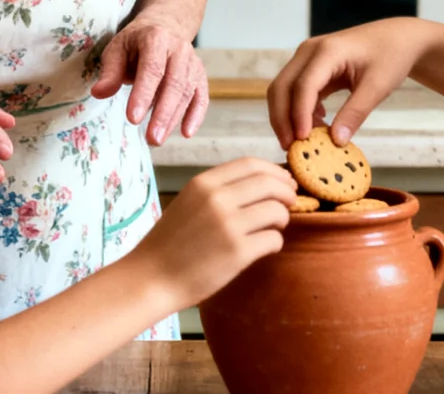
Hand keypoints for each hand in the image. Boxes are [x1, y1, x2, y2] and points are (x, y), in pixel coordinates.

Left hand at [91, 19, 208, 144]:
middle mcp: (179, 49)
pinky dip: (196, 115)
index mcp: (156, 39)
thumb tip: (99, 93)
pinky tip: (186, 133)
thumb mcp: (117, 50)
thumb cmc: (136, 43)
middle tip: (152, 138)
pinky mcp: (200, 76)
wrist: (164, 28)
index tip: (132, 119)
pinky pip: (201, 97)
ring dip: (173, 118)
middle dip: (162, 113)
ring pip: (186, 92)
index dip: (143, 95)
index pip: (152, 69)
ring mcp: (193, 62)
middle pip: (174, 83)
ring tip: (157, 139)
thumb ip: (110, 72)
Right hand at [130, 158, 295, 307]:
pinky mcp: (238, 252)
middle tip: (291, 202)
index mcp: (204, 183)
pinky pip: (273, 240)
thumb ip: (220, 191)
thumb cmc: (172, 243)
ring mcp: (228, 225)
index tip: (284, 181)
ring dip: (282, 219)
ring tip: (274, 228)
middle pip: (270, 183)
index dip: (275, 171)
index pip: (251, 164)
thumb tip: (263, 185)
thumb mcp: (190, 202)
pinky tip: (265, 247)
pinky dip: (275, 243)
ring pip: (277, 211)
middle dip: (287, 192)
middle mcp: (217, 199)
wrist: (152, 278)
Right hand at [266, 18, 431, 148]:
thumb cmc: (390, 56)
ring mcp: (307, 57)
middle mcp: (310, 51)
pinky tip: (316, 124)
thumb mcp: (378, 86)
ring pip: (283, 89)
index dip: (299, 115)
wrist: (397, 37)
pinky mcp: (310, 66)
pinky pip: (294, 89)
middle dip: (282, 119)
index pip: (304, 86)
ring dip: (286, 116)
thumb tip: (336, 141)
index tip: (302, 140)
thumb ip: (356, 113)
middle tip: (290, 148)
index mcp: (327, 51)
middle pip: (281, 87)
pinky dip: (297, 109)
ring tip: (302, 142)